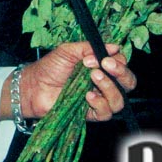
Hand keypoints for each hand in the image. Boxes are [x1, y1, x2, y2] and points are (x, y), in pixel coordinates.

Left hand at [19, 42, 135, 121]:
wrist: (34, 86)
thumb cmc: (50, 67)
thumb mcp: (68, 51)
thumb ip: (89, 48)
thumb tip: (114, 47)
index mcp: (101, 67)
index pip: (121, 65)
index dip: (117, 61)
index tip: (104, 58)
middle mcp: (104, 83)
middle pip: (128, 83)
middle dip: (122, 74)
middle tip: (106, 65)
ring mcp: (98, 99)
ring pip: (119, 100)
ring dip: (109, 87)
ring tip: (93, 77)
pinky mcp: (90, 114)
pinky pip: (105, 113)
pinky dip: (100, 104)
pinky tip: (88, 96)